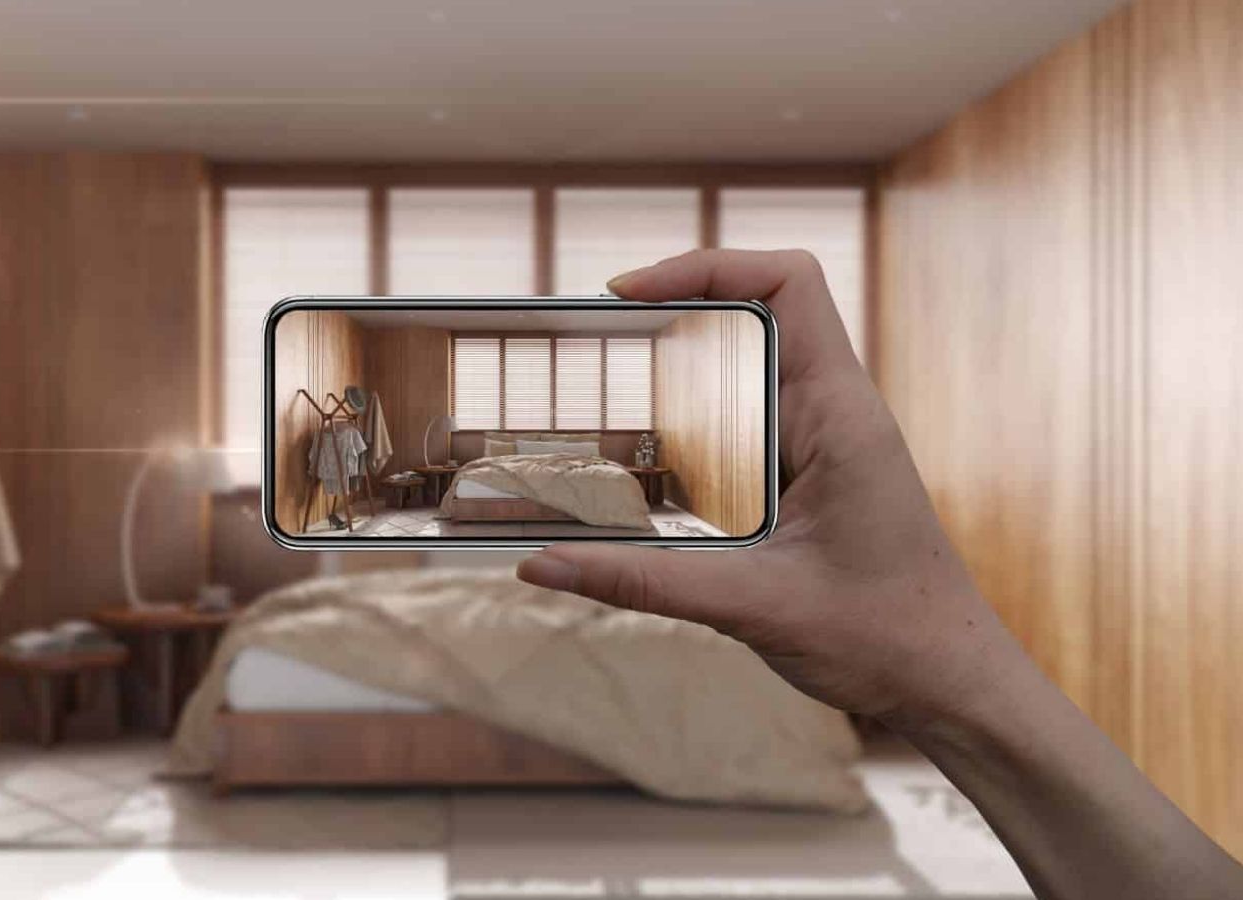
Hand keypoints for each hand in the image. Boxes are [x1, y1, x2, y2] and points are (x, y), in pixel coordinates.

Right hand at [518, 248, 1028, 732]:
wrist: (949, 685)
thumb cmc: (884, 638)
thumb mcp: (751, 606)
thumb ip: (643, 583)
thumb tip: (539, 566)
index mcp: (839, 415)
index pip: (787, 284)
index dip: (705, 266)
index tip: (628, 294)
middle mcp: (832, 413)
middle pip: (750, 315)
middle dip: (671, 315)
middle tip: (592, 346)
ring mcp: (820, 443)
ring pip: (741, 373)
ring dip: (675, 375)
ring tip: (598, 399)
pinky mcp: (805, 478)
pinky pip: (741, 426)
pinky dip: (687, 430)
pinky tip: (638, 469)